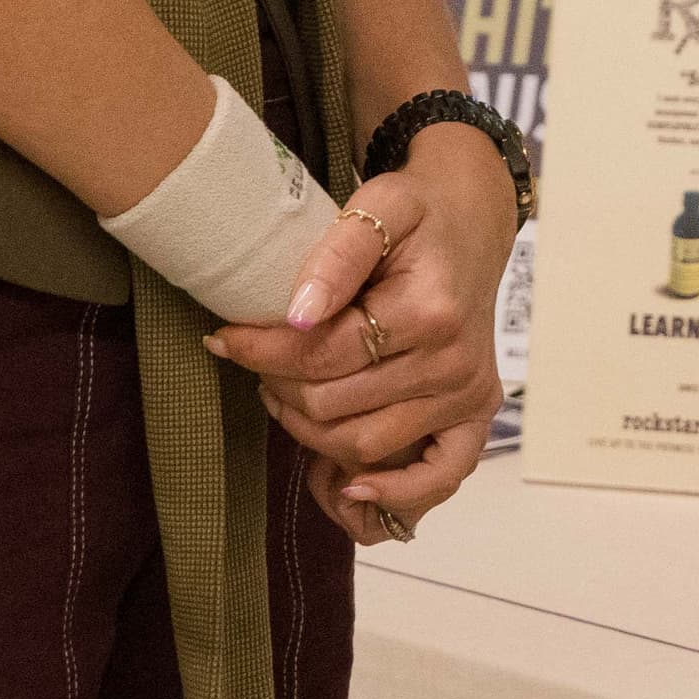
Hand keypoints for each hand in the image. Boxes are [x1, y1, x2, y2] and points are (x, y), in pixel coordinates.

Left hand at [207, 123, 516, 541]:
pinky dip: (391, 493)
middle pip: (335, 405)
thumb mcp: (379, 205)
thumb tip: (298, 313)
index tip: (225, 336)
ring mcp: (466, 395)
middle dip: (277, 385)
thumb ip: (337, 254)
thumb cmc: (418, 216)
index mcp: (430, 310)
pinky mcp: (473, 416)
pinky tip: (346, 484)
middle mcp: (454, 362)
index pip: (324, 353)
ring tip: (281, 392)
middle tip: (253, 359)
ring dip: (307, 428)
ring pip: (362, 444)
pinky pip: (434, 478)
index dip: (263, 350)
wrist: (469, 226)